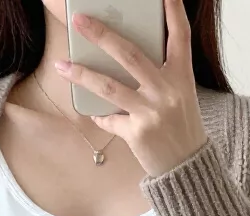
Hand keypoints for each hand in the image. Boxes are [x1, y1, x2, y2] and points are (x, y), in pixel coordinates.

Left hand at [54, 0, 207, 178]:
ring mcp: (151, 112)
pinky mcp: (138, 133)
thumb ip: (160, 74)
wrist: (187, 166)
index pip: (180, 35)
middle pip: (130, 55)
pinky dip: (100, 115)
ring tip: (62, 65)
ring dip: (82, 74)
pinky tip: (94, 112)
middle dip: (102, 35)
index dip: (173, 11)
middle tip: (80, 21)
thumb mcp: (181, 94)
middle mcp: (167, 90)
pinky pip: (110, 119)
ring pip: (110, 87)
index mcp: (182, 75)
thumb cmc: (181, 126)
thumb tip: (125, 56)